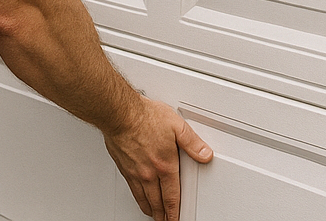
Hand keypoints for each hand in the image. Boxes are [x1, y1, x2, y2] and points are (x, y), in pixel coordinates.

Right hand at [104, 96, 212, 220]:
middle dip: (163, 215)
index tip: (176, 219)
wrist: (120, 114)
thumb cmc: (145, 117)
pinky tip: (140, 198)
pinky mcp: (124, 168)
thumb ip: (192, 143)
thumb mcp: (177, 126)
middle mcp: (149, 173)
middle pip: (157, 202)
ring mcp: (135, 172)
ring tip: (154, 215)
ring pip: (144, 199)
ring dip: (151, 210)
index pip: (172, 196)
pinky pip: (132, 190)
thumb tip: (205, 154)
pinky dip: (138, 199)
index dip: (174, 212)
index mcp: (165, 165)